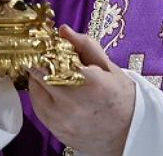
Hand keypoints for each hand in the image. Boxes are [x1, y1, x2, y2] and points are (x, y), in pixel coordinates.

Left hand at [29, 25, 134, 155]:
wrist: (127, 133)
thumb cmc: (122, 99)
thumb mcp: (110, 68)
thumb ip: (86, 46)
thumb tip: (64, 31)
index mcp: (90, 81)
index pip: (54, 58)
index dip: (47, 49)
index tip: (47, 44)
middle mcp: (73, 102)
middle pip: (41, 74)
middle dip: (41, 63)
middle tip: (46, 57)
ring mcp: (62, 118)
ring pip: (35, 91)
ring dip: (38, 79)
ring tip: (50, 74)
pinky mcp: (56, 130)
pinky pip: (37, 108)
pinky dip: (40, 96)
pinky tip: (51, 91)